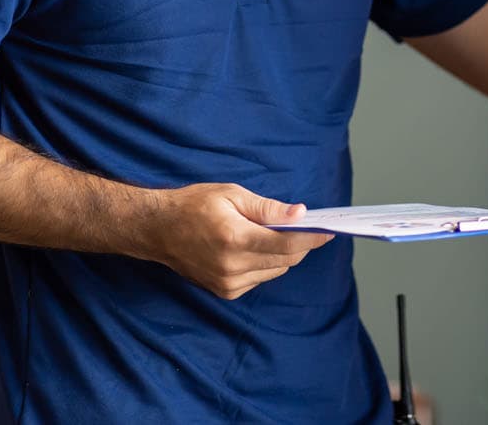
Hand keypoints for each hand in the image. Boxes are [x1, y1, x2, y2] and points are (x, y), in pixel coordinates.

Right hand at [134, 183, 334, 299]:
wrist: (157, 229)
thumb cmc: (194, 205)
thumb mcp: (232, 195)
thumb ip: (268, 208)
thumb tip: (300, 215)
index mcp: (235, 239)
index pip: (287, 245)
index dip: (312, 238)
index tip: (329, 230)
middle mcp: (232, 266)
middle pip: (286, 260)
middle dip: (300, 244)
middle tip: (306, 226)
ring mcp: (228, 283)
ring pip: (275, 271)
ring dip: (283, 254)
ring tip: (274, 233)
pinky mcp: (225, 291)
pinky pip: (260, 278)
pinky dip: (266, 263)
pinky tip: (254, 247)